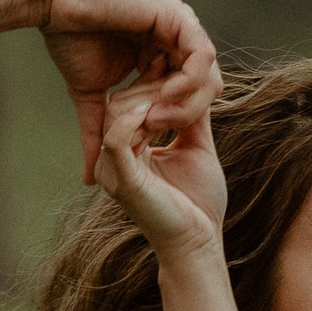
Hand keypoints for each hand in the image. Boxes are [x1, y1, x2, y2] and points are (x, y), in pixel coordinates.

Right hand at [0, 0, 217, 174]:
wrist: (56, 1)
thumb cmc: (69, 40)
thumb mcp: (90, 98)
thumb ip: (98, 133)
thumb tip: (91, 178)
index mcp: (162, 54)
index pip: (189, 97)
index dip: (173, 123)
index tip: (146, 136)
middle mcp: (177, 38)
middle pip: (206, 89)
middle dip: (185, 116)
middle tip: (155, 130)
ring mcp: (180, 25)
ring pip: (209, 75)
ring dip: (187, 103)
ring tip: (159, 116)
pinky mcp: (177, 16)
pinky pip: (202, 56)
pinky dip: (188, 80)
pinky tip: (164, 94)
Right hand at [92, 82, 226, 258]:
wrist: (199, 243)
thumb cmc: (198, 203)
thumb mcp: (196, 147)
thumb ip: (191, 117)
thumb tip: (197, 83)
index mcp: (126, 151)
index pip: (127, 103)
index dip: (151, 83)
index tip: (174, 68)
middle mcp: (112, 160)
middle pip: (118, 103)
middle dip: (150, 87)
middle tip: (177, 78)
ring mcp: (113, 171)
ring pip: (116, 114)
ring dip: (148, 99)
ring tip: (173, 96)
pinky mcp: (123, 181)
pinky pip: (117, 139)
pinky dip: (136, 119)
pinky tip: (158, 111)